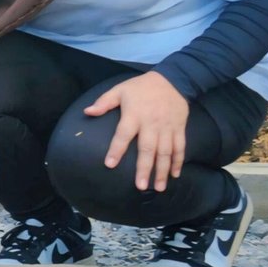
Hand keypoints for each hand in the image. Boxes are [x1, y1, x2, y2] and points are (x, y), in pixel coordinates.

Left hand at [84, 72, 188, 192]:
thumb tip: (87, 112)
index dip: (116, 149)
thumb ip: (104, 102)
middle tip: (140, 186)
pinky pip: (180, 147)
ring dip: (162, 170)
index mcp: (134, 115)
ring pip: (166, 152)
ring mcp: (167, 128)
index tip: (110, 164)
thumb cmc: (141, 87)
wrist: (173, 80)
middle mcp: (151, 124)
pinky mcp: (179, 128)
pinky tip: (175, 175)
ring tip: (158, 187)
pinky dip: (178, 161)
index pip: (123, 135)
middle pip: (147, 149)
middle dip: (144, 169)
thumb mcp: (120, 90)